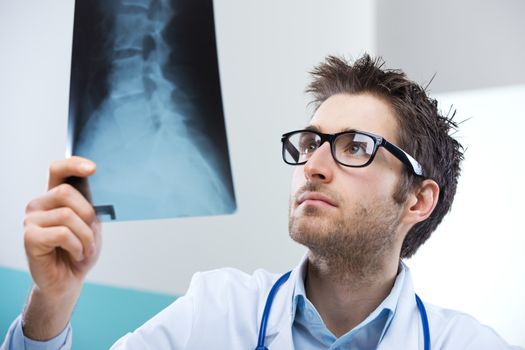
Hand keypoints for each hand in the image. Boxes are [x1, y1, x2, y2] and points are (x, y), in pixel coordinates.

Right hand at [22, 156, 101, 339]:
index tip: (92, 168)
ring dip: (85, 236)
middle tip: (90, 235)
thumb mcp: (91, 224)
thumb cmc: (80, 250)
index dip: (73, 164)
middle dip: (88, 216)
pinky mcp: (30, 237)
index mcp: (55, 197)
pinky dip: (76, 246)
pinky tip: (75, 254)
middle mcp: (40, 204)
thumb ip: (88, 204)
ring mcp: (31, 220)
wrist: (69, 280)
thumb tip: (89, 183)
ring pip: (68, 216)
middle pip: (67, 193)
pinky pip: (62, 234)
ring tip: (84, 249)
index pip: (57, 170)